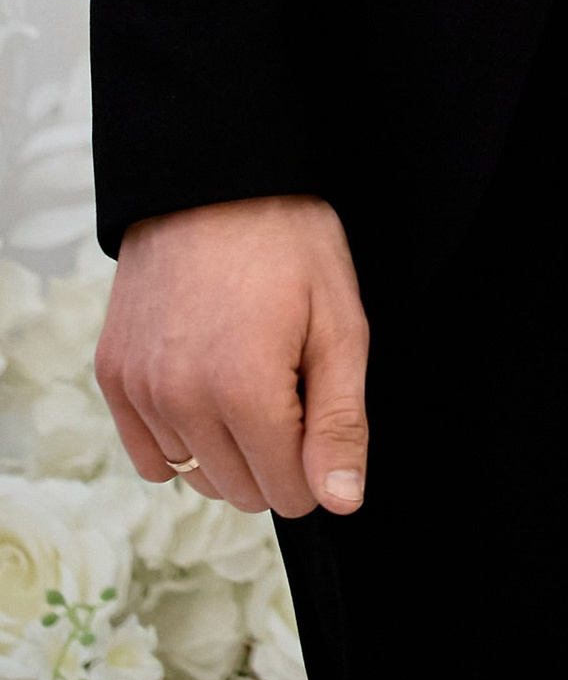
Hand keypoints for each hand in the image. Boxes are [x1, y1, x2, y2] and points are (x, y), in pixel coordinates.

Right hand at [95, 196, 369, 520]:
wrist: (213, 180)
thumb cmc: (288, 241)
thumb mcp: (341, 322)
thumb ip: (341, 421)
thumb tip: (341, 499)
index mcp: (246, 389)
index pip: (292, 492)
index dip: (318, 458)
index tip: (319, 402)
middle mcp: (182, 399)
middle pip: (244, 493)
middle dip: (276, 454)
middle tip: (286, 379)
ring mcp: (140, 390)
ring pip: (196, 476)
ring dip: (228, 446)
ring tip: (245, 373)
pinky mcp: (113, 377)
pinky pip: (150, 455)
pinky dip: (181, 436)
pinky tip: (205, 387)